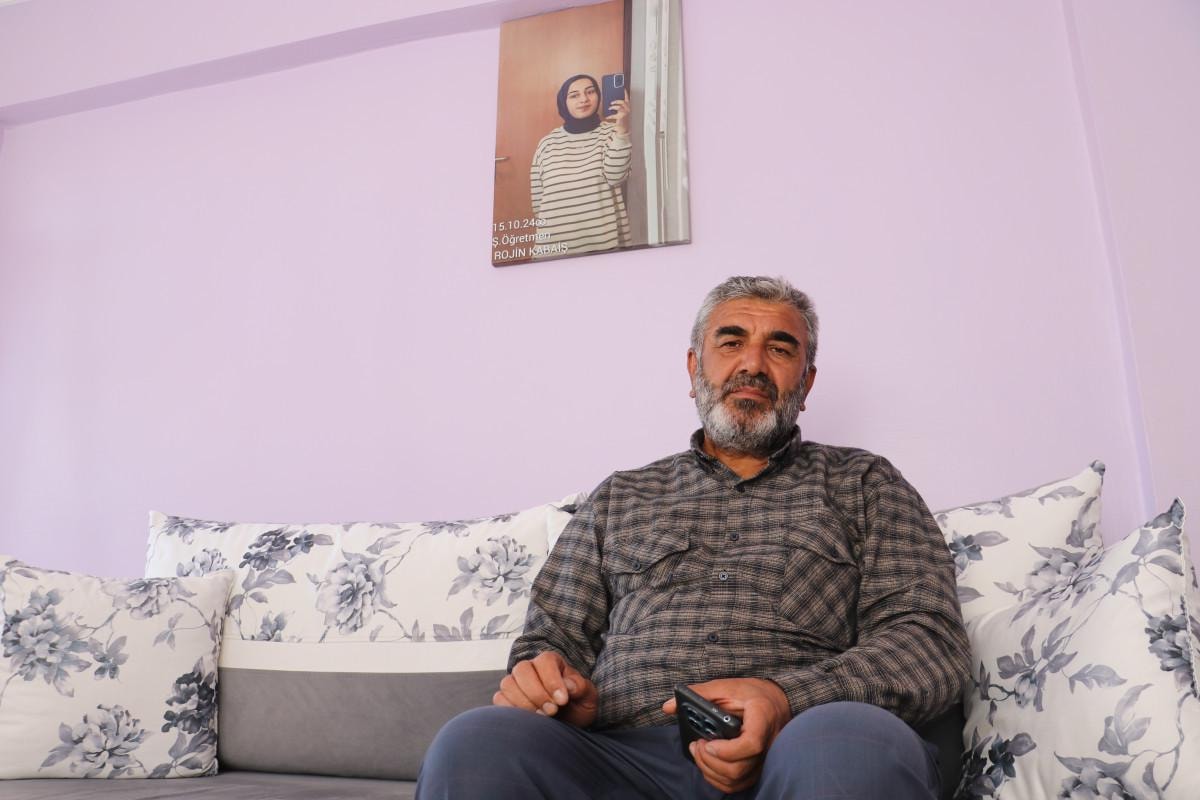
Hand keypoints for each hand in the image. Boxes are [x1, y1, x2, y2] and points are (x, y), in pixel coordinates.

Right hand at [494, 651, 598, 727]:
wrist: (568, 723)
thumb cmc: (578, 706)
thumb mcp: (588, 696)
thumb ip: (581, 687)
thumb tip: (569, 686)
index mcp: (551, 662)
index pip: (545, 662)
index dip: (552, 681)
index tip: (562, 700)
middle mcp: (530, 668)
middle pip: (522, 670)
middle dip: (537, 693)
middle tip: (552, 711)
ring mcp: (515, 682)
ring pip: (508, 684)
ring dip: (524, 702)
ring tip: (542, 717)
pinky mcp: (505, 698)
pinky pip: (499, 699)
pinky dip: (511, 710)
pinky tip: (528, 719)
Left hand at [606, 91, 629, 135]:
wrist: (624, 129)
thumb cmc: (623, 121)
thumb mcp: (622, 113)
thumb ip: (619, 108)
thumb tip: (612, 103)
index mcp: (628, 108)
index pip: (628, 99)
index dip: (626, 94)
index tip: (623, 89)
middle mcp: (628, 110)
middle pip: (623, 102)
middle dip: (617, 101)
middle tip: (611, 102)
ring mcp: (625, 114)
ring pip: (619, 107)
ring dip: (613, 107)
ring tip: (609, 107)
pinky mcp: (621, 118)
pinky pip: (614, 115)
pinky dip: (610, 116)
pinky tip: (607, 117)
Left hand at [661, 678, 790, 793]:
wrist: (775, 700)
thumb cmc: (750, 692)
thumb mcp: (726, 687)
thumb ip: (699, 694)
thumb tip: (668, 706)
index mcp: (762, 718)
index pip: (751, 744)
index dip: (727, 750)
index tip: (708, 743)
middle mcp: (767, 743)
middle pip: (739, 768)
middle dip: (710, 761)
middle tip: (697, 745)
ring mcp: (764, 758)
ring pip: (737, 780)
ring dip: (711, 771)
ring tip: (699, 752)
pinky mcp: (758, 767)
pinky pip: (739, 784)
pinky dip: (718, 779)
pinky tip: (707, 764)